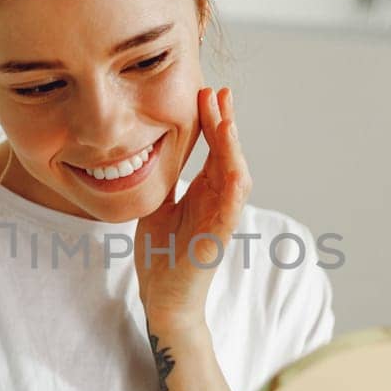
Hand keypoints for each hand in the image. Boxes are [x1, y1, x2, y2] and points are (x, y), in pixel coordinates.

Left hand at [135, 87, 251, 326]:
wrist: (163, 299)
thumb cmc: (162, 255)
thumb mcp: (157, 206)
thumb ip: (164, 181)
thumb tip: (153, 150)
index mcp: (204, 192)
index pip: (213, 149)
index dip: (212, 120)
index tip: (206, 92)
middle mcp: (217, 201)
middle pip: (227, 154)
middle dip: (225, 121)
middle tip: (219, 91)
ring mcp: (221, 218)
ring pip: (236, 174)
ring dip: (232, 146)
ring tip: (225, 117)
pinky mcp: (219, 238)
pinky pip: (232, 206)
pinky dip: (233, 182)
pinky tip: (230, 162)